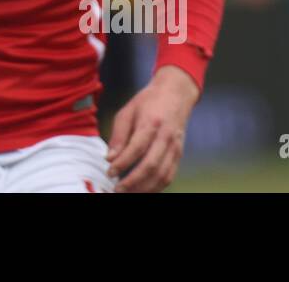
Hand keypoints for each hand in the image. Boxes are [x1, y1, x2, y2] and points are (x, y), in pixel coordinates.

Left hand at [106, 65, 199, 191]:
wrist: (175, 94)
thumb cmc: (147, 102)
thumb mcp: (127, 112)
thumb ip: (118, 136)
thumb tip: (109, 158)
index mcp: (151, 123)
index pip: (137, 148)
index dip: (122, 163)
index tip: (109, 173)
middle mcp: (166, 137)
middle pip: (151, 165)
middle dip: (133, 182)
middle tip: (117, 189)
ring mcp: (175, 147)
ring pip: (162, 175)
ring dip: (144, 188)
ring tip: (128, 192)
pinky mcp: (179, 154)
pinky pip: (169, 176)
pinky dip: (157, 187)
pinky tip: (143, 190)